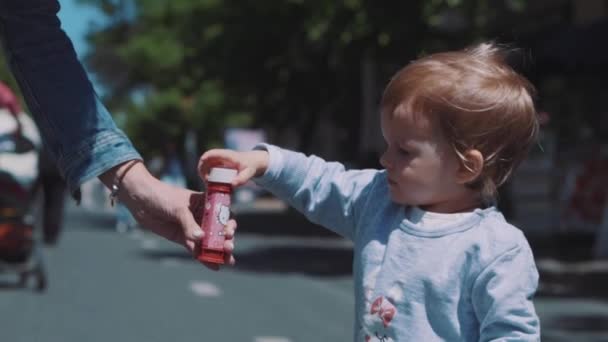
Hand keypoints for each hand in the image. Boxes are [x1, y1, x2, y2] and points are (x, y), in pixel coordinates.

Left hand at [99, 160, 236, 269]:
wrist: (140, 200)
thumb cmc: (162, 196)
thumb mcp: (178, 208)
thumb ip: (189, 224)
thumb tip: (200, 238)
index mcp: (206, 203)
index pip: (223, 213)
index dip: (229, 222)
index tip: (228, 230)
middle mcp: (202, 216)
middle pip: (219, 230)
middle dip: (226, 240)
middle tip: (228, 247)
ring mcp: (193, 228)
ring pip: (209, 242)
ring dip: (218, 251)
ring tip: (227, 260)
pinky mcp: (183, 238)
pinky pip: (196, 250)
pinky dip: (204, 258)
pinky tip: (214, 266)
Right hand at [198, 149, 268, 186]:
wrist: (254, 162)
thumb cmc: (251, 166)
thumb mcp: (249, 173)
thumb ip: (242, 178)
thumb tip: (232, 184)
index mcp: (227, 155)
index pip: (213, 153)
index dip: (205, 158)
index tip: (201, 167)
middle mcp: (222, 156)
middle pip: (206, 158)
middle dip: (202, 168)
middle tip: (204, 180)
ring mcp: (220, 160)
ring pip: (207, 163)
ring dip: (204, 172)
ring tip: (206, 182)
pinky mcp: (220, 164)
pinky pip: (210, 167)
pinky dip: (208, 173)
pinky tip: (210, 182)